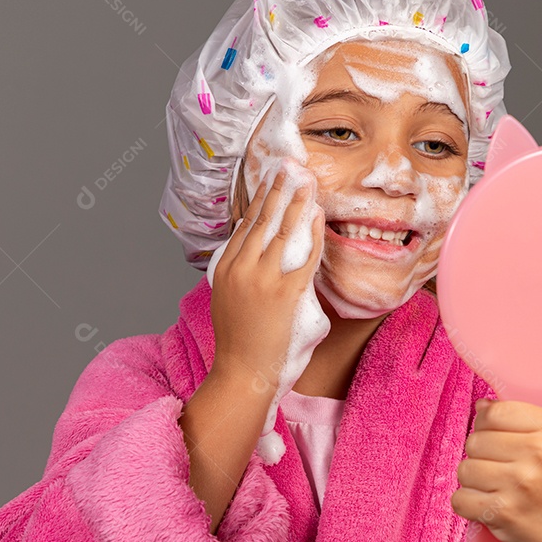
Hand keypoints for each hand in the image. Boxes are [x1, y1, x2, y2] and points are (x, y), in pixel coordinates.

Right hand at [207, 163, 324, 398]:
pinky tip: (317, 213)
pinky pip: (304, 255)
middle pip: (261, 219)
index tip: (270, 180)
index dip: (260, 199)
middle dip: (276, 189)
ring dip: (295, 202)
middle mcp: (240, 268)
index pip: (245, 225)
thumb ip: (244, 275)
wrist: (242, 375)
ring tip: (305, 180)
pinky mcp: (285, 293)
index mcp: (224, 269)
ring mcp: (262, 279)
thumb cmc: (241, 344)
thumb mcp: (231, 301)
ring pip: (282, 231)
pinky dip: (312, 232)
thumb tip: (264, 258)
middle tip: (288, 166)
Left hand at [451, 398, 541, 541]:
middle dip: (481, 457)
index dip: (487, 425)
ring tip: (498, 491)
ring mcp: (520, 483)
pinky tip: (491, 508)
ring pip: (464, 469)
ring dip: (474, 483)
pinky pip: (460, 499)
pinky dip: (469, 506)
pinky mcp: (504, 512)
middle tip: (502, 473)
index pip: (494, 412)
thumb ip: (522, 420)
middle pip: (475, 440)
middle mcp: (538, 452)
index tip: (496, 439)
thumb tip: (482, 405)